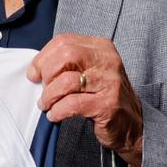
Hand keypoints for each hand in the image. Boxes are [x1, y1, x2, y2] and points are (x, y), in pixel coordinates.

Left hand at [27, 33, 143, 166]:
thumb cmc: (103, 96)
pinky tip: (55, 115)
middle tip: (43, 90)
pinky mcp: (107, 104)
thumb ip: (68, 64)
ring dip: (49, 96)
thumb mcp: (89, 71)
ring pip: (66, 81)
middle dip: (47, 74)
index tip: (34, 74)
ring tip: (47, 105)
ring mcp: (110, 82)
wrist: (132, 124)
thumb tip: (36, 68)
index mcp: (101, 47)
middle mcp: (108, 61)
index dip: (43, 58)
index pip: (63, 42)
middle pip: (66, 55)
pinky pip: (72, 104)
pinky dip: (57, 111)